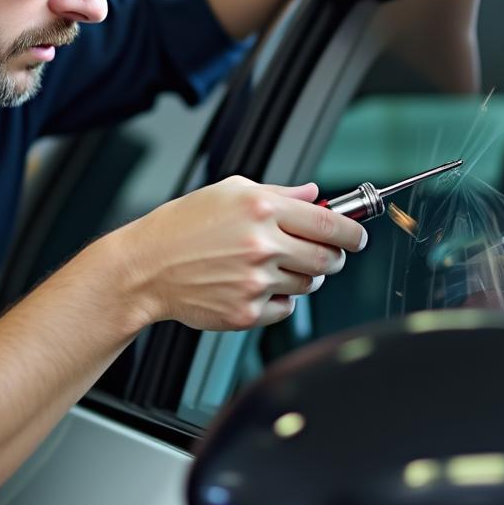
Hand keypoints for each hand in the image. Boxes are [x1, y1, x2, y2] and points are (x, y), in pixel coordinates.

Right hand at [119, 176, 366, 331]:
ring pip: (308, 285)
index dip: (353, 232)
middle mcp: (261, 245)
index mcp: (261, 209)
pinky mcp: (246, 312)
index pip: (330, 223)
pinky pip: (285, 309)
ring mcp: (255, 281)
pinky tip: (254, 285)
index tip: (356, 236)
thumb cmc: (182, 227)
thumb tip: (314, 195)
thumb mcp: (228, 192)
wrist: (147, 267)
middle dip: (334, 257)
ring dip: (302, 277)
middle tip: (323, 254)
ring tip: (273, 267)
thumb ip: (279, 193)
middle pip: (329, 259)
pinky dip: (279, 300)